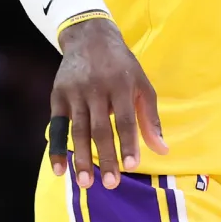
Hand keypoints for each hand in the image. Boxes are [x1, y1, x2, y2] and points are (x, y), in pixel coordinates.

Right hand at [49, 19, 168, 189]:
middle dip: (105, 157)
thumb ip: (150, 118)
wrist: (89, 36)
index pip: (126, 119)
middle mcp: (96, 89)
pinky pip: (57, 126)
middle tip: (111, 184)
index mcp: (121, 84)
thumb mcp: (142, 84)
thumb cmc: (122, 66)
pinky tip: (60, 170)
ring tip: (87, 183)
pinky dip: (57, 148)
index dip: (128, 143)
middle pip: (101, 128)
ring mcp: (74, 92)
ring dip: (81, 158)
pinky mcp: (57, 95)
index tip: (132, 166)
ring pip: (78, 130)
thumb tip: (163, 150)